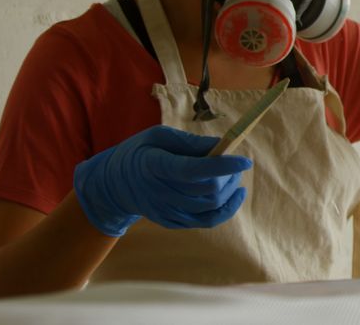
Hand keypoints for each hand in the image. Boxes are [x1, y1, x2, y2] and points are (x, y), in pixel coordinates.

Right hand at [73, 125, 252, 236]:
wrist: (113, 185)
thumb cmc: (141, 152)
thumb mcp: (158, 136)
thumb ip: (190, 141)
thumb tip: (223, 146)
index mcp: (154, 166)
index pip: (193, 170)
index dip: (222, 166)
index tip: (246, 161)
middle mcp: (160, 193)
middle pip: (207, 190)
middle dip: (229, 176)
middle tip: (238, 164)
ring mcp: (166, 212)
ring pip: (211, 206)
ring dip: (230, 190)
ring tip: (234, 176)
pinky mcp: (173, 222)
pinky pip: (207, 221)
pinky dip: (227, 208)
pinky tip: (236, 194)